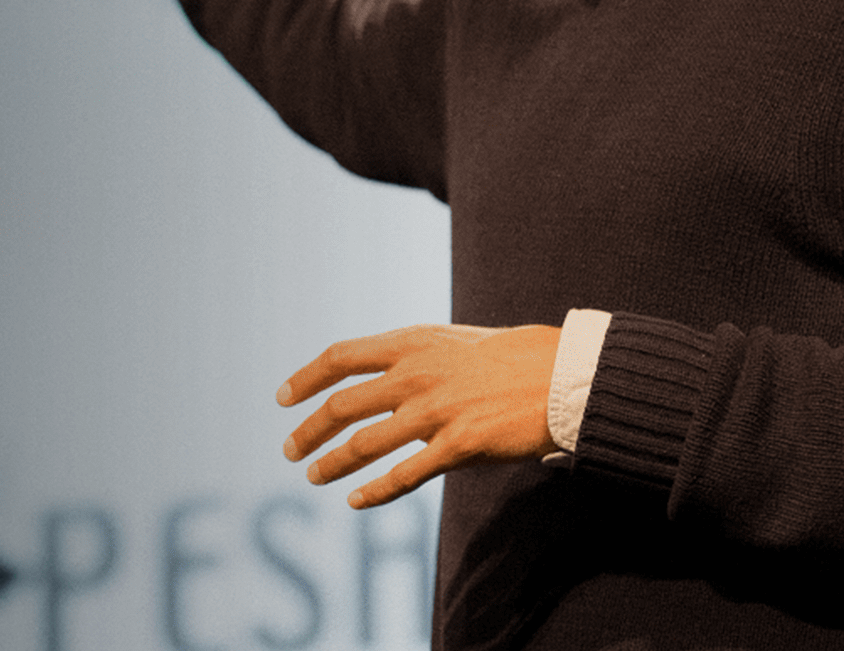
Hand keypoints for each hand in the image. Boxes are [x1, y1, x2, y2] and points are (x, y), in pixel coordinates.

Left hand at [277, 323, 562, 508]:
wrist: (561, 374)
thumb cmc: (507, 359)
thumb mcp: (448, 342)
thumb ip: (409, 358)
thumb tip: (373, 377)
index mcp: (409, 343)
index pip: (339, 358)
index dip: (305, 379)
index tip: (283, 399)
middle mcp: (414, 375)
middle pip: (341, 406)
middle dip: (308, 431)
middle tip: (289, 451)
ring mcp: (434, 411)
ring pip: (364, 444)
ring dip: (332, 464)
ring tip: (314, 477)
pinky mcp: (458, 445)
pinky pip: (404, 474)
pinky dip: (374, 491)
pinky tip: (355, 500)